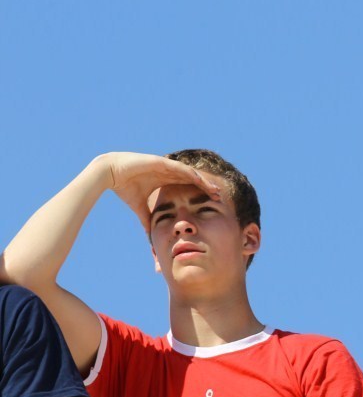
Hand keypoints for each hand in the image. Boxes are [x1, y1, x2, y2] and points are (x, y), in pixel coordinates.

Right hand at [92, 152, 220, 229]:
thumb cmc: (124, 187)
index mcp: (165, 180)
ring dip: (203, 181)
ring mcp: (165, 165)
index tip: (211, 203)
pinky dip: (191, 174)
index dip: (200, 194)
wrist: (108, 173)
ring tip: (214, 189)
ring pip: (190, 173)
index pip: (188, 187)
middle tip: (220, 197)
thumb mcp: (140, 206)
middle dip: (207, 188)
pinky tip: (201, 180)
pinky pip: (179, 168)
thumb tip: (151, 234)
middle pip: (193, 180)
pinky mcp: (160, 162)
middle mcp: (168, 171)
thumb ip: (147, 218)